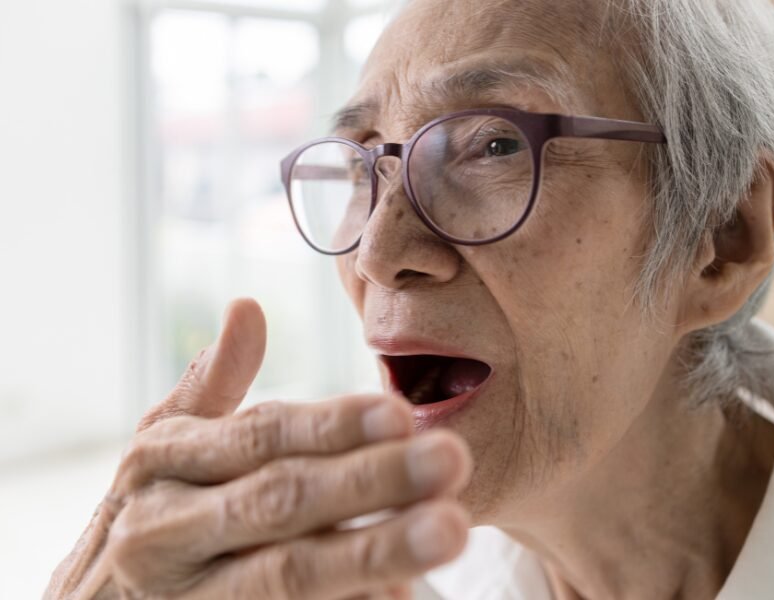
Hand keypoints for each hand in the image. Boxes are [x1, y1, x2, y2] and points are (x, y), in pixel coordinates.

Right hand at [46, 299, 472, 599]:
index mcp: (161, 465)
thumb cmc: (148, 515)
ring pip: (289, 574)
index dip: (331, 424)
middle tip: (450, 459)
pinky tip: (405, 592)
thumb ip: (211, 385)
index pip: (258, 437)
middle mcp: (164, 531)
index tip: (400, 411)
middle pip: (280, 502)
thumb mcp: (164, 447)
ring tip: (449, 527)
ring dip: (374, 551)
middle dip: (369, 480)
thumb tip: (248, 306)